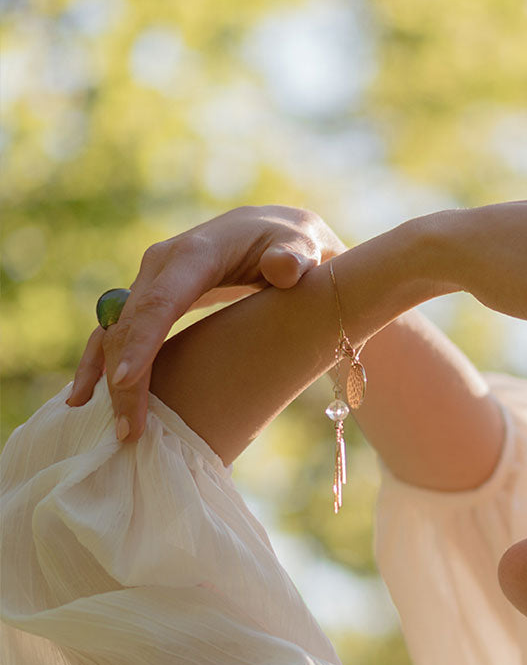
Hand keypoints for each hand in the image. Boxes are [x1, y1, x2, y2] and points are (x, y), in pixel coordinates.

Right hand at [67, 205, 343, 440]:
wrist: (275, 234)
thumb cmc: (292, 244)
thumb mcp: (301, 247)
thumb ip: (294, 258)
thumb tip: (282, 267)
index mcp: (196, 254)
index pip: (161, 301)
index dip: (142, 341)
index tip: (125, 381)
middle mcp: (163, 265)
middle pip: (131, 325)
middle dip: (125, 379)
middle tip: (130, 430)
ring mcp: (152, 283)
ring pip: (116, 333)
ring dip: (107, 379)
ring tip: (115, 427)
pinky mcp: (152, 301)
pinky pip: (119, 335)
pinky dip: (102, 365)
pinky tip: (87, 400)